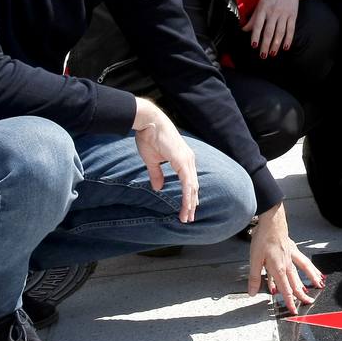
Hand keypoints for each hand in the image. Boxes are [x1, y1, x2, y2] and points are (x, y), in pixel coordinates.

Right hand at [132, 97, 197, 222]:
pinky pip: (187, 183)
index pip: (189, 181)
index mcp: (183, 159)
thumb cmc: (149, 137)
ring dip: (190, 203)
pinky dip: (187, 195)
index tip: (188, 209)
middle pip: (193, 186)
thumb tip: (158, 188)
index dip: (189, 196)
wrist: (149, 122)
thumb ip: (157, 174)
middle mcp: (188, 160)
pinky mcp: (182, 161)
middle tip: (189, 218)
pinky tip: (187, 206)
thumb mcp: (152, 160)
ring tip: (187, 217)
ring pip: (192, 187)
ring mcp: (187, 160)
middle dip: (191, 203)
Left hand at [243, 0, 301, 56]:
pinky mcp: (293, 15)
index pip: (258, 24)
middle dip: (265, 44)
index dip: (256, 35)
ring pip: (280, 32)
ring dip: (276, 44)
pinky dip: (288, 39)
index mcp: (263, 8)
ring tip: (272, 54)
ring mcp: (284, 14)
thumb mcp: (260, 2)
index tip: (254, 45)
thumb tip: (245, 29)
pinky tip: (285, 47)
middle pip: (269, 31)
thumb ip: (254, 16)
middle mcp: (273, 12)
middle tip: (263, 55)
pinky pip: (291, 29)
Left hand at [247, 203, 324, 314]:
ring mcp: (292, 256)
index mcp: (279, 269)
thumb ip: (254, 278)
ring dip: (311, 279)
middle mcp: (288, 264)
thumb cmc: (263, 239)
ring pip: (303, 270)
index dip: (290, 301)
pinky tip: (310, 268)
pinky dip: (309, 266)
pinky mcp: (292, 248)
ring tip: (318, 285)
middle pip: (297, 282)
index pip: (286, 290)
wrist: (272, 221)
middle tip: (309, 303)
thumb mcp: (254, 260)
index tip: (294, 311)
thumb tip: (252, 293)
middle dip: (302, 294)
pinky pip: (303, 261)